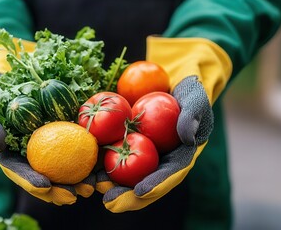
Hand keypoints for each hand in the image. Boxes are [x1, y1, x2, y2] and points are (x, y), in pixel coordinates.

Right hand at [0, 72, 94, 204]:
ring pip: (60, 172)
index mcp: (8, 155)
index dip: (30, 181)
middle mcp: (28, 157)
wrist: (10, 82)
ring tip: (89, 187)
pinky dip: (85, 164)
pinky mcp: (61, 138)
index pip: (18, 172)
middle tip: (72, 196)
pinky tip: (98, 170)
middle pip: (43, 180)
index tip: (44, 186)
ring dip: (75, 183)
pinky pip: (74, 153)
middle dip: (57, 192)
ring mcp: (45, 149)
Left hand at [97, 76, 212, 212]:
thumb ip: (193, 115)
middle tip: (109, 200)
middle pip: (142, 182)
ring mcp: (140, 149)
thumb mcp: (196, 99)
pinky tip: (85, 164)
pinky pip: (110, 151)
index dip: (155, 185)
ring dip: (107, 182)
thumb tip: (187, 136)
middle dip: (125, 194)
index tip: (141, 191)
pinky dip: (98, 159)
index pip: (169, 175)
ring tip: (91, 186)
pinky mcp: (123, 138)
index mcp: (177, 156)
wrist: (170, 79)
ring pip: (124, 173)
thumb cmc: (188, 91)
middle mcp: (158, 158)